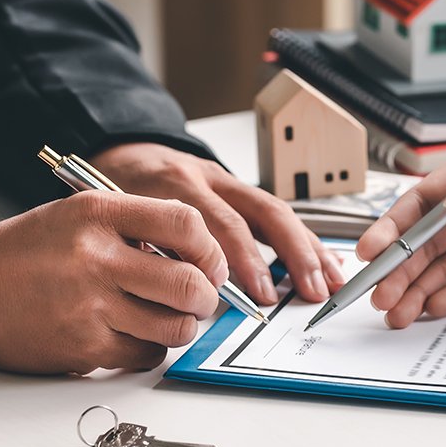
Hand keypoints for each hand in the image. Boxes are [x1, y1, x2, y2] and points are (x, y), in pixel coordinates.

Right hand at [0, 190, 227, 374]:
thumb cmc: (22, 253)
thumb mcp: (76, 216)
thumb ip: (134, 227)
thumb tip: (197, 256)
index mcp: (98, 213)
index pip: (186, 224)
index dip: (210, 250)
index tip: (209, 263)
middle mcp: (96, 257)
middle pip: (189, 284)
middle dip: (205, 297)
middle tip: (199, 298)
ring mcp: (90, 306)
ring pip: (175, 326)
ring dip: (182, 326)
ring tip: (168, 318)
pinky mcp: (83, 347)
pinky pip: (146, 354)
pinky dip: (151, 348)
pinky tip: (134, 334)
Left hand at [89, 143, 343, 304]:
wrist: (122, 150)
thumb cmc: (115, 191)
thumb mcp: (117, 219)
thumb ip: (147, 251)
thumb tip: (184, 296)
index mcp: (174, 186)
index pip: (218, 223)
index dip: (243, 260)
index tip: (259, 294)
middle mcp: (207, 178)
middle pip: (261, 212)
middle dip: (291, 253)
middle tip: (306, 290)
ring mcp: (227, 181)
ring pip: (277, 210)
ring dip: (308, 248)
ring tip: (330, 282)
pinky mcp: (239, 187)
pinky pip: (277, 213)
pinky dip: (305, 239)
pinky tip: (325, 263)